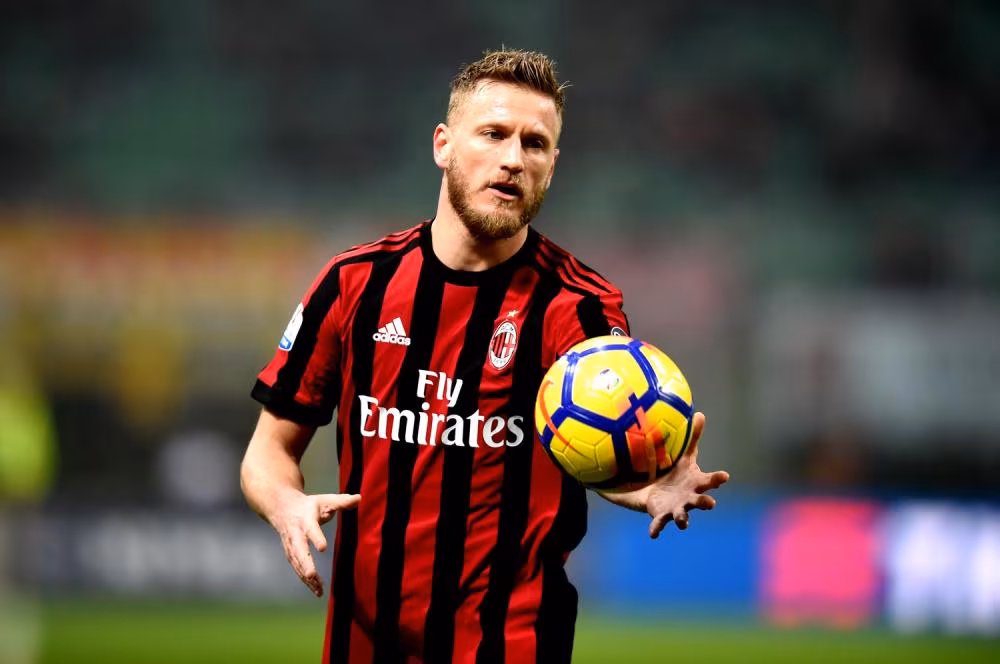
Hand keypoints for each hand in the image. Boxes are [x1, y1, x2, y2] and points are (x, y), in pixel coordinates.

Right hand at [267, 492, 360, 596]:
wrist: (283, 508)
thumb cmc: (310, 505)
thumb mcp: (325, 500)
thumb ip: (342, 501)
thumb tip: (360, 498)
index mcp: (306, 519)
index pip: (311, 529)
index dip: (316, 537)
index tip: (323, 547)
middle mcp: (296, 534)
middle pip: (299, 550)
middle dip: (305, 563)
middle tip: (311, 575)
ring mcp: (291, 545)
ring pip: (297, 563)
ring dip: (306, 577)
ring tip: (319, 590)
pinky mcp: (290, 554)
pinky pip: (297, 569)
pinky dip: (305, 581)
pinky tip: (317, 590)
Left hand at [645, 412, 728, 537]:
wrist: (657, 489)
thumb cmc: (675, 471)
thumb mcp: (684, 455)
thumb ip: (693, 438)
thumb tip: (700, 413)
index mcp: (696, 482)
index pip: (710, 480)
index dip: (718, 479)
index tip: (725, 476)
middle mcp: (689, 497)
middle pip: (700, 501)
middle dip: (705, 503)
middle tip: (711, 504)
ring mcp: (677, 508)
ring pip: (683, 515)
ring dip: (684, 519)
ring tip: (684, 522)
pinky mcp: (662, 515)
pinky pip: (659, 523)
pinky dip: (657, 529)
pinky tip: (653, 534)